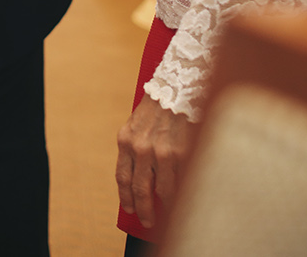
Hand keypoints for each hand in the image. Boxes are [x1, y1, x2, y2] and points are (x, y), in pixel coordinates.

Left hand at [115, 96, 195, 229]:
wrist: (178, 86)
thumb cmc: (158, 107)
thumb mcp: (137, 125)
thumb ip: (136, 148)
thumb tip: (141, 178)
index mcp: (126, 140)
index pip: (122, 177)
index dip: (126, 197)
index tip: (130, 209)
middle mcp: (142, 149)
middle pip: (140, 190)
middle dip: (144, 209)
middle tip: (146, 221)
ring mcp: (163, 153)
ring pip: (163, 190)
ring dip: (165, 205)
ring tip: (168, 212)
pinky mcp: (184, 153)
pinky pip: (182, 180)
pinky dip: (182, 192)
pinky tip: (183, 197)